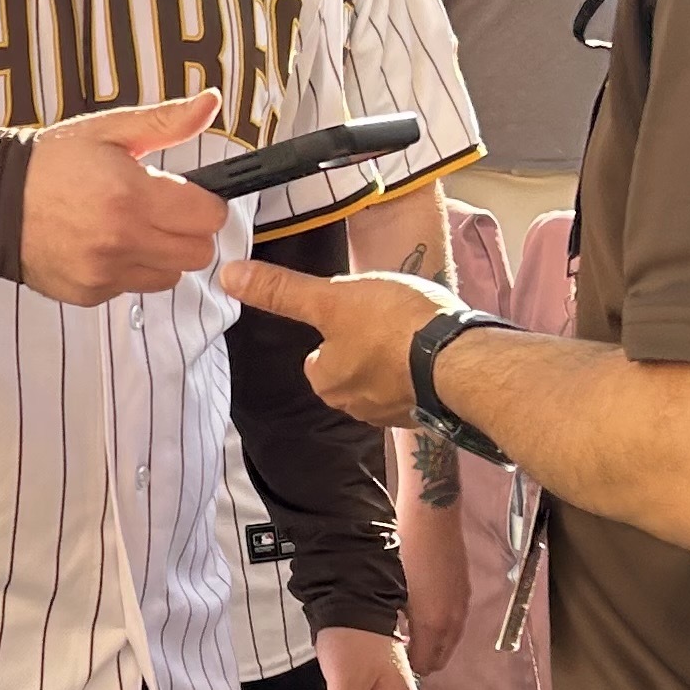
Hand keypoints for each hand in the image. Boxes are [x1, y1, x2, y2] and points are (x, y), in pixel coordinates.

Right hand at [16, 89, 228, 305]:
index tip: (187, 195)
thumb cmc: (50, 163)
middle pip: (198, 253)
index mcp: (132, 196)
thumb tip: (210, 102)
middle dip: (188, 231)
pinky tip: (104, 246)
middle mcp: (122, 240)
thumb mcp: (109, 131)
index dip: (205, 203)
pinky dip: (129, 270)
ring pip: (171, 276)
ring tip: (132, 230)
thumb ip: (165, 122)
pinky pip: (134, 288)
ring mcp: (106, 272)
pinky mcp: (91, 293)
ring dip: (162, 255)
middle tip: (162, 212)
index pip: (209, 217)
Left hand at [220, 259, 455, 429]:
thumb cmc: (392, 327)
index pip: (317, 357)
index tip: (356, 314)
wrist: (460, 359)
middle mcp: (356, 407)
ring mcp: (396, 412)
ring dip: (397, 358)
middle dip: (368, 346)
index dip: (335, 330)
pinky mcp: (430, 410)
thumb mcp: (332, 299)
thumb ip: (282, 291)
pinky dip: (422, 370)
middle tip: (390, 319)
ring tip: (415, 331)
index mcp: (327, 384)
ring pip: (384, 378)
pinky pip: (416, 387)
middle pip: (351, 368)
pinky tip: (434, 350)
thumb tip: (229, 276)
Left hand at [399, 481, 471, 676]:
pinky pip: (456, 621)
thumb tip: (388, 639)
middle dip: (423, 659)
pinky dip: (442, 626)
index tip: (392, 662)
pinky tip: (423, 612)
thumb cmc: (406, 548)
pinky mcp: (465, 590)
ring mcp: (463, 605)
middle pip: (442, 657)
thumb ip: (394, 622)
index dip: (408, 667)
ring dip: (434, 643)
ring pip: (451, 640)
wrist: (432, 516)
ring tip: (409, 632)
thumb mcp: (390, 589)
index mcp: (434, 624)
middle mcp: (454, 620)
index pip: (426, 665)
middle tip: (400, 650)